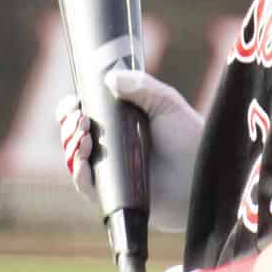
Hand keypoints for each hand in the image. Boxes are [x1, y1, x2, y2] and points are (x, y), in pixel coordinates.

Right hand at [54, 68, 203, 231]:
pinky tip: (83, 160)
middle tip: (79, 119)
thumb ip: (140, 86)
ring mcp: (111, 170)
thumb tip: (109, 78)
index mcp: (119, 123)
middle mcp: (111, 146)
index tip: (72, 102)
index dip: (71, 108)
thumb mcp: (167, 103)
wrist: (204, 174)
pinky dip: (78, 173)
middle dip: (68, 125)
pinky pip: (86, 186)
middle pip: (73, 135)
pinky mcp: (113, 194)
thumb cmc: (189, 137)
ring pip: (75, 159)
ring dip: (71, 146)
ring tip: (85, 137)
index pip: (84, 113)